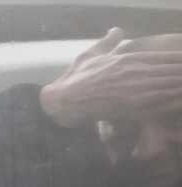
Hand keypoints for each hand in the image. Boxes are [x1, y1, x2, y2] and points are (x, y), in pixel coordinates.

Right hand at [40, 27, 181, 127]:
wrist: (63, 101)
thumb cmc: (74, 78)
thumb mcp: (90, 54)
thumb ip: (107, 42)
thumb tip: (116, 30)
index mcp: (128, 59)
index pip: (164, 57)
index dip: (179, 60)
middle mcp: (135, 73)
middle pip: (171, 72)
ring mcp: (135, 91)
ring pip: (169, 87)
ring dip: (180, 86)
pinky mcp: (132, 108)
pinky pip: (159, 105)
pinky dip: (172, 102)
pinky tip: (180, 101)